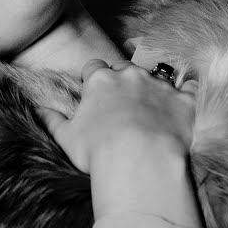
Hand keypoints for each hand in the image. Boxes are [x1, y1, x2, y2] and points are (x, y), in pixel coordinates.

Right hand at [42, 59, 202, 227]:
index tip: (94, 93)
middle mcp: (130, 75)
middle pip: (125, 67)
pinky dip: (187, 90)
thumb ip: (51, 120)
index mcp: (100, 80)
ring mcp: (160, 85)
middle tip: (122, 101)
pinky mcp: (185, 101)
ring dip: (153, 84)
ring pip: (157, 73)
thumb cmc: (99, 151)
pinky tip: (185, 98)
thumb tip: (38, 110)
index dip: (93, 79)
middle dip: (123, 79)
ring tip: (153, 102)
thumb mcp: (66, 138)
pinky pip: (189, 86)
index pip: (93, 67)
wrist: (140, 161)